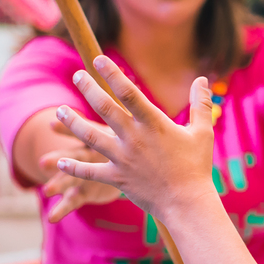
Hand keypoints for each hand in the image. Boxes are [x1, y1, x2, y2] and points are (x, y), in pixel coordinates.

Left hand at [54, 57, 216, 222]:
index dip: (112, 74)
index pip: (129, 93)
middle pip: (105, 108)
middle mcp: (134, 138)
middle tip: (77, 75)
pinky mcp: (117, 178)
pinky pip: (90, 172)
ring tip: (60, 110)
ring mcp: (123, 159)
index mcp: (153, 124)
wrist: (187, 203)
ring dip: (73, 122)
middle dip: (88, 89)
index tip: (99, 60)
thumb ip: (200, 104)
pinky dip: (74, 168)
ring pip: (90, 136)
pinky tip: (61, 161)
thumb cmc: (196, 167)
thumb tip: (203, 80)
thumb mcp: (202, 133)